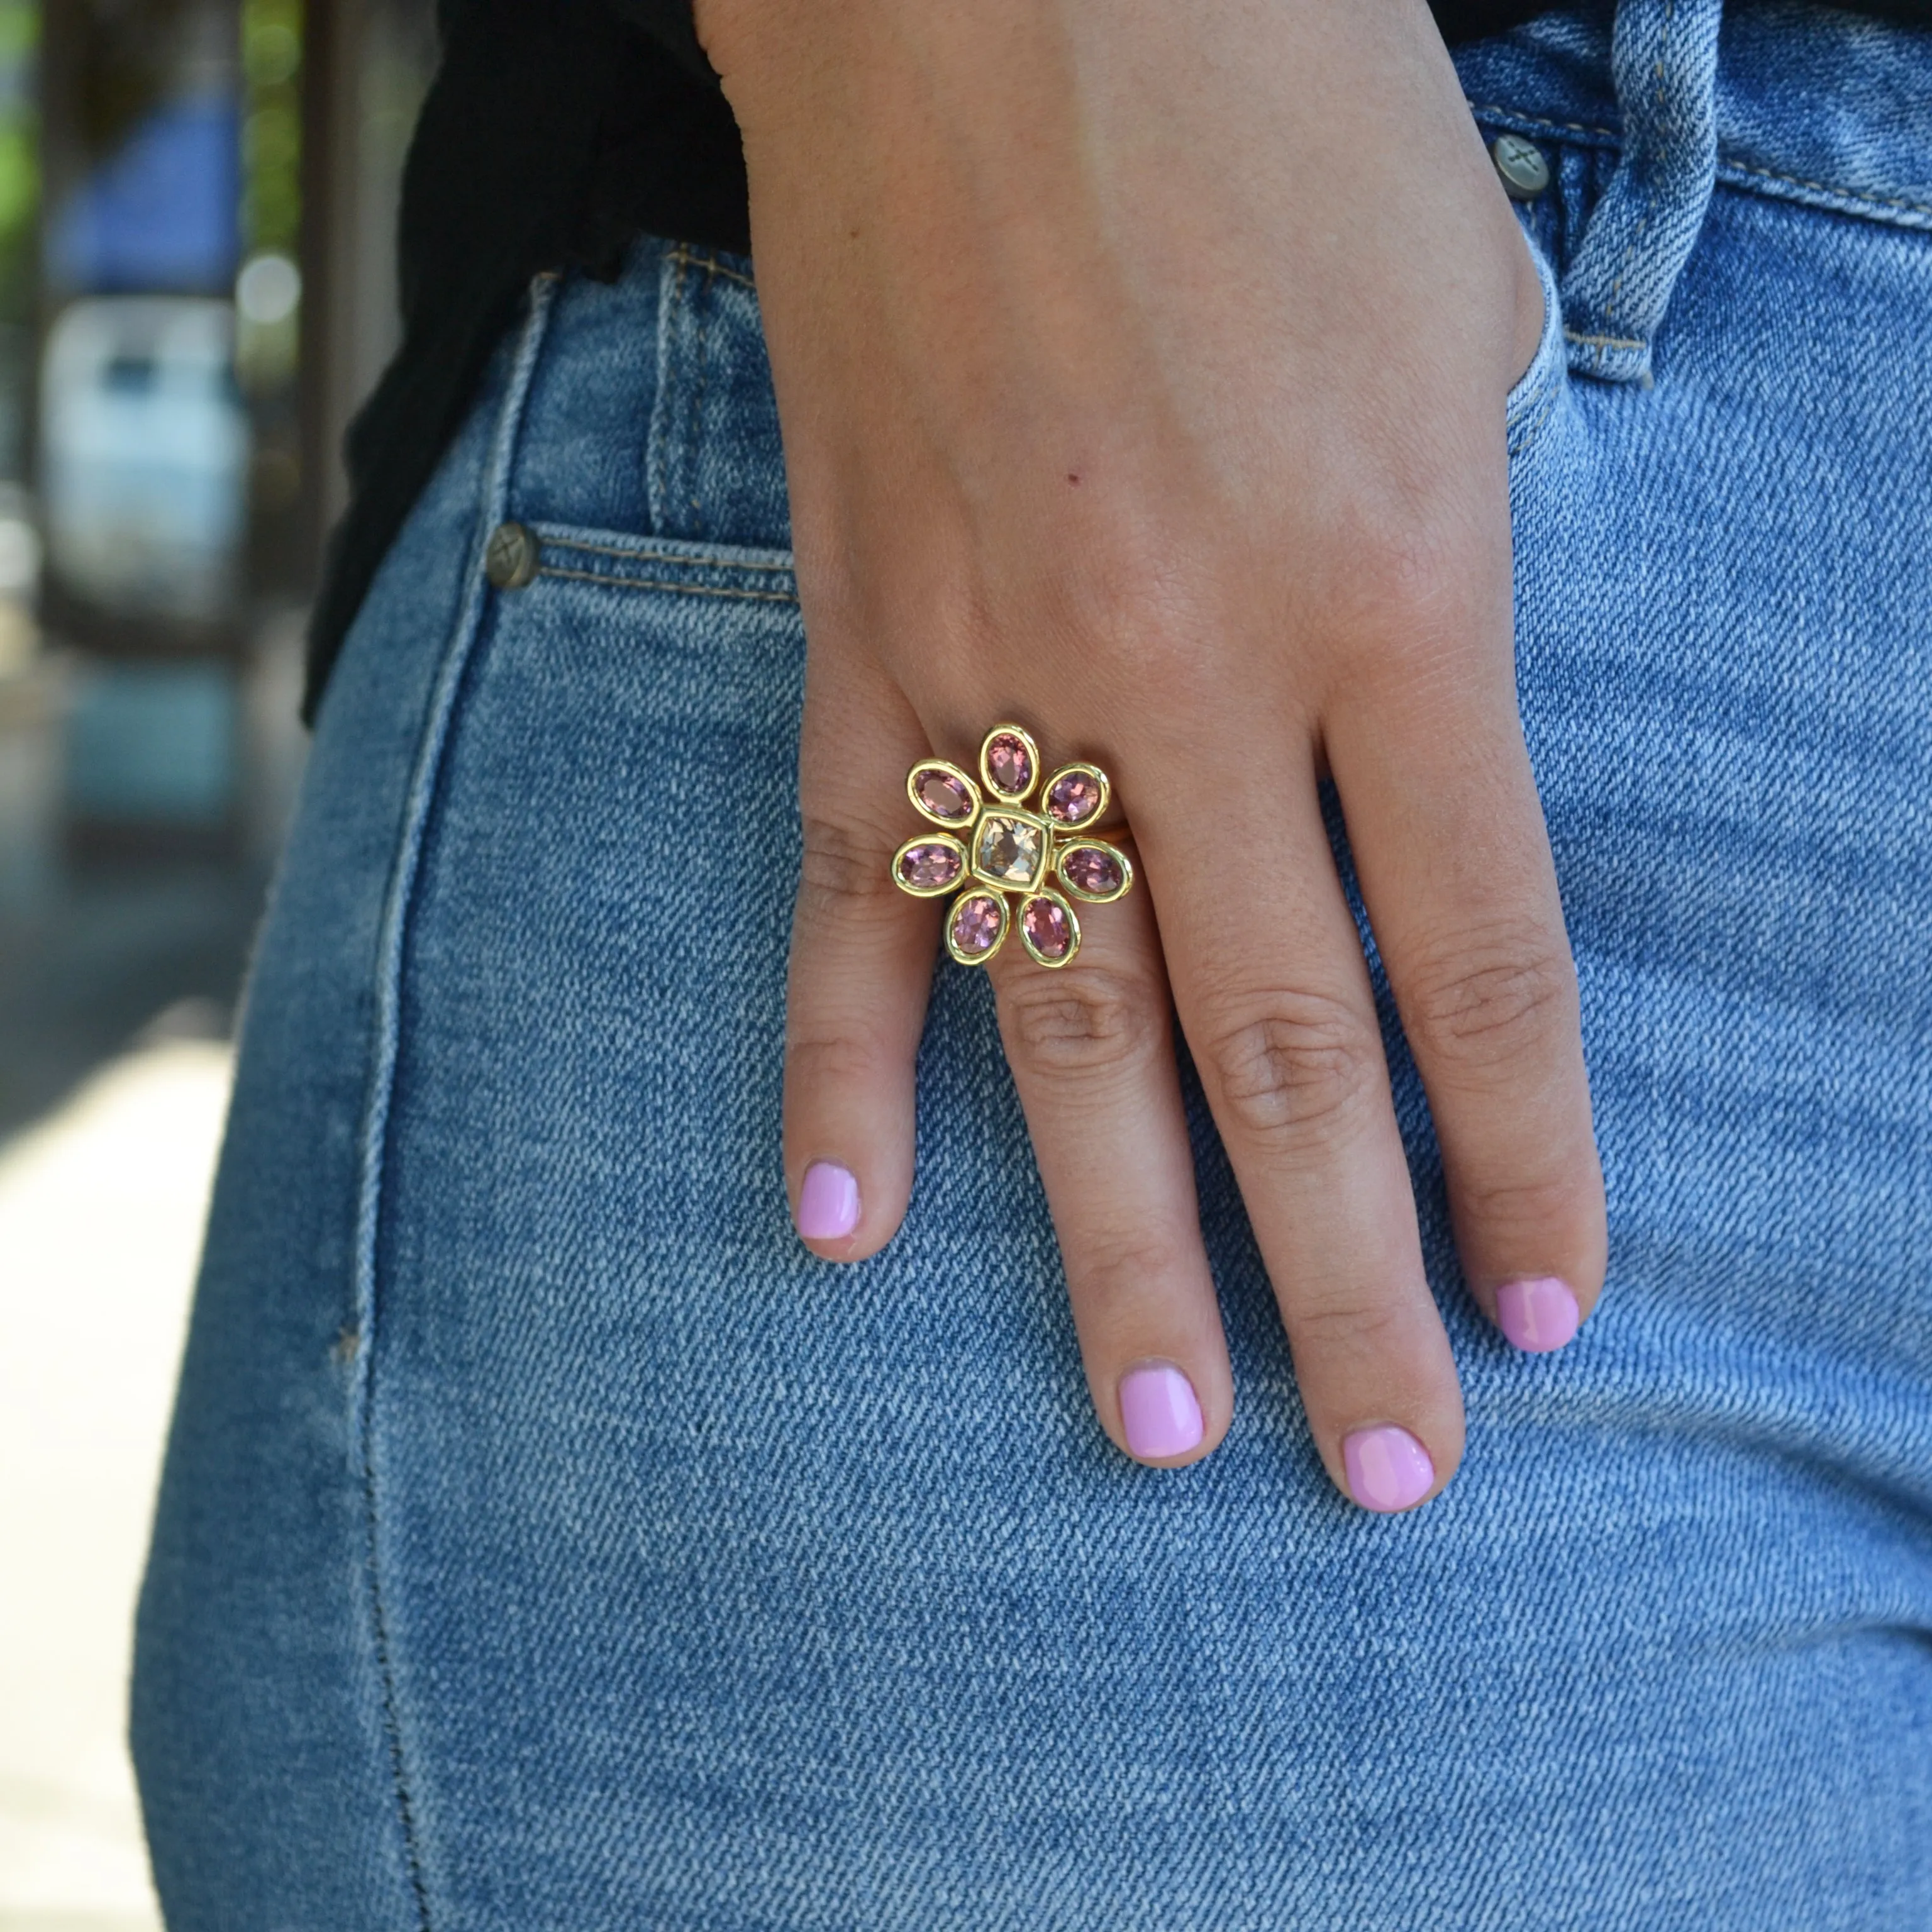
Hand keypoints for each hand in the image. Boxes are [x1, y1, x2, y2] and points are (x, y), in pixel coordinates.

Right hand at [700, 0, 1603, 1506]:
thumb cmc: (1272, 104)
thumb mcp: (1463, 327)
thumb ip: (1453, 584)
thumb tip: (1414, 768)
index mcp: (1395, 586)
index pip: (1476, 959)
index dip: (1524, 1161)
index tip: (1547, 1310)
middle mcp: (1193, 667)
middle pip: (1285, 1050)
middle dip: (1346, 1283)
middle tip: (1383, 1470)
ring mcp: (1002, 666)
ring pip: (1070, 1021)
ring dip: (1114, 1245)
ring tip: (1157, 1424)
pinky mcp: (858, 639)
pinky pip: (849, 892)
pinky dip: (840, 1065)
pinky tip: (841, 1227)